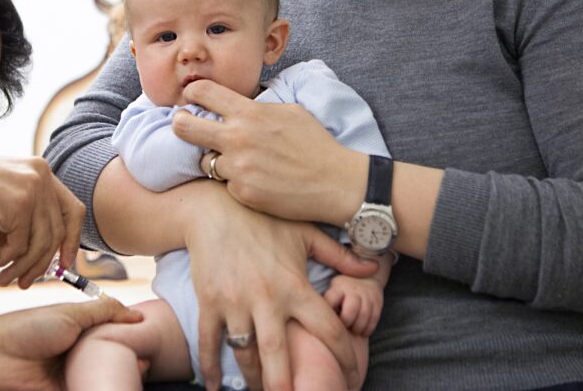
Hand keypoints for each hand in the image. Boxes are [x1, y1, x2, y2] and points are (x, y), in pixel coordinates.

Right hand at [0, 155, 83, 287]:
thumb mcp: (2, 211)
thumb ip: (25, 229)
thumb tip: (43, 264)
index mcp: (41, 173)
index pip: (73, 210)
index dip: (73, 239)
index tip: (64, 264)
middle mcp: (42, 177)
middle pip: (58, 232)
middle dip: (43, 264)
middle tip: (24, 283)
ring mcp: (33, 189)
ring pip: (40, 244)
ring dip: (21, 268)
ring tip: (3, 279)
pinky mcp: (18, 205)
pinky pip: (19, 247)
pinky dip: (4, 261)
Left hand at [0, 297, 142, 390]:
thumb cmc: (25, 329)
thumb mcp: (69, 314)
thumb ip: (103, 311)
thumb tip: (136, 314)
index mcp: (77, 332)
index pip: (110, 337)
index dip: (129, 339)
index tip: (149, 342)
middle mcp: (75, 355)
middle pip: (108, 360)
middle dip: (128, 362)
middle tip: (146, 363)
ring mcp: (69, 377)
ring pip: (100, 379)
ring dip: (117, 378)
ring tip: (138, 375)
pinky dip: (100, 389)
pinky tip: (116, 387)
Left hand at [175, 80, 364, 225]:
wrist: (335, 183)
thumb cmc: (315, 145)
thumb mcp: (289, 112)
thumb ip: (258, 108)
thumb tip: (237, 104)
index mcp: (249, 113)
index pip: (202, 92)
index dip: (191, 93)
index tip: (191, 99)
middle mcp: (237, 138)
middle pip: (184, 127)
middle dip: (180, 125)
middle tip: (185, 128)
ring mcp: (238, 168)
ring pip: (205, 161)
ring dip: (216, 161)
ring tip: (240, 162)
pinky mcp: (242, 193)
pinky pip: (226, 184)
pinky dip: (236, 183)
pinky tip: (257, 181)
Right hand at [184, 185, 377, 390]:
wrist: (213, 209)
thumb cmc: (264, 221)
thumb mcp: (305, 234)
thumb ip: (339, 255)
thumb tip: (373, 266)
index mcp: (294, 286)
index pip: (326, 328)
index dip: (342, 354)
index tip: (350, 373)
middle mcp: (265, 299)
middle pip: (277, 355)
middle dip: (285, 386)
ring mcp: (235, 303)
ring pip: (244, 354)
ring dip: (253, 380)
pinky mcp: (209, 303)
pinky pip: (209, 342)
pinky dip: (209, 367)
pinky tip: (213, 386)